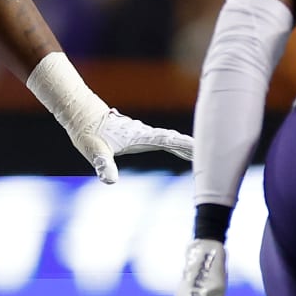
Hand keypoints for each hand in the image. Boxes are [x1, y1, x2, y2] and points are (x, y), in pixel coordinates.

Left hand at [68, 108, 194, 183]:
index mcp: (139, 136)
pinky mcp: (139, 135)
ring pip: (170, 139)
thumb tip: (110, 181)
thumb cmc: (87, 132)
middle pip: (174, 140)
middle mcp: (144, 133)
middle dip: (192, 147)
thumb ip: (103, 165)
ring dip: (186, 146)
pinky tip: (179, 148)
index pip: (167, 141)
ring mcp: (143, 134)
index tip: (202, 149)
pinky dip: (176, 144)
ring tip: (203, 153)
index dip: (184, 145)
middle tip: (214, 154)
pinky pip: (163, 140)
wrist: (81, 114)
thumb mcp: (94, 151)